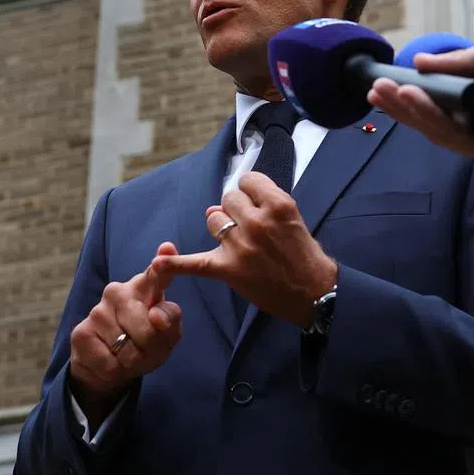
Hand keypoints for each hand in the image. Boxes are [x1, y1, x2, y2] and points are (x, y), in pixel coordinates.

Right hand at [68, 243, 181, 429]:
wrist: (108, 366)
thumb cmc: (143, 344)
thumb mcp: (167, 335)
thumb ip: (170, 321)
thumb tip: (156, 316)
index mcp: (143, 287)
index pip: (155, 274)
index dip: (162, 265)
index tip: (167, 250)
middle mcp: (118, 292)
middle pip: (147, 327)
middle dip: (151, 347)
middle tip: (145, 350)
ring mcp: (97, 311)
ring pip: (128, 348)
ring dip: (133, 361)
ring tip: (126, 355)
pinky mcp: (82, 332)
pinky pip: (111, 362)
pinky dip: (116, 370)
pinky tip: (111, 361)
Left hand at [150, 172, 336, 328]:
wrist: (315, 293)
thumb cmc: (305, 255)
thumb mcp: (293, 217)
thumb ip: (262, 204)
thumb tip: (223, 203)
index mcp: (278, 204)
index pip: (247, 181)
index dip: (249, 192)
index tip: (255, 204)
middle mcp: (258, 221)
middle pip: (228, 199)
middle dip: (235, 210)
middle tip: (250, 228)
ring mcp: (241, 245)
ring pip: (213, 218)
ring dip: (221, 226)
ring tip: (238, 242)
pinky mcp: (229, 268)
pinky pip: (195, 263)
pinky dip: (175, 265)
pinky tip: (158, 263)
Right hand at [367, 30, 473, 175]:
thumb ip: (457, 63)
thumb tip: (420, 63)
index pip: (442, 109)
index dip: (412, 98)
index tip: (386, 85)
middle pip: (434, 124)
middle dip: (402, 106)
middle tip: (375, 90)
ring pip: (440, 132)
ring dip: (410, 111)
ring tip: (387, 91)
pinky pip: (456, 138)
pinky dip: (431, 118)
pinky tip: (413, 98)